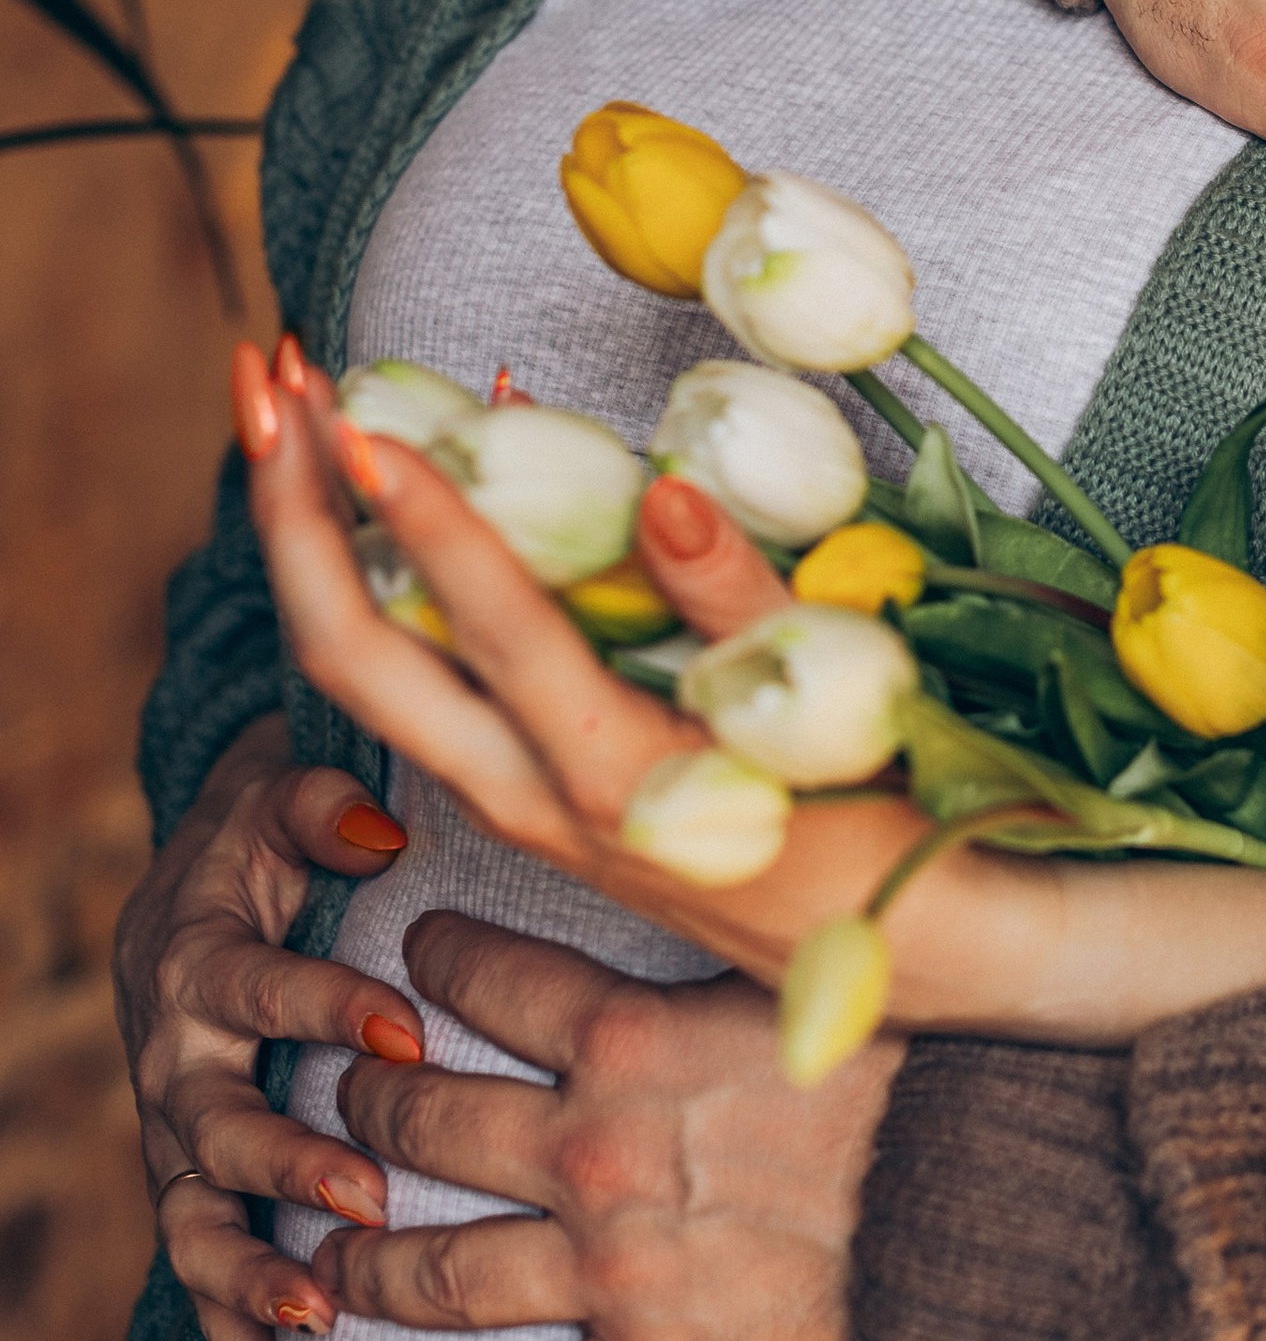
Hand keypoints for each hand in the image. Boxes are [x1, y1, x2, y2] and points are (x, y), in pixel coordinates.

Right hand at [112, 687, 423, 1340]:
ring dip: (254, 1282)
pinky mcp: (194, 1198)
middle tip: (372, 1200)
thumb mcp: (284, 800)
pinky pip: (205, 1293)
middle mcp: (173, 1064)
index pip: (255, 989)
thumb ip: (324, 807)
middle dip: (290, 1166)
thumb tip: (380, 832)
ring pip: (197, 1229)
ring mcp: (175, 1144)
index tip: (404, 1028)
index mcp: (196, 964)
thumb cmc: (266, 842)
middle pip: (216, 1128)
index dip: (324, 1006)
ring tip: (322, 1323)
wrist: (198, 886)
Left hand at [249, 371, 930, 990]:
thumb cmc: (892, 836)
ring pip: (370, 662)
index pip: (488, 628)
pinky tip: (423, 467)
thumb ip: (745, 610)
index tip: (369, 417)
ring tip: (300, 402)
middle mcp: (530, 793)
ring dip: (318, 531)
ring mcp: (518, 792)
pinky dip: (393, 559)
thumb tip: (661, 493)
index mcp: (609, 777)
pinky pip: (426, 665)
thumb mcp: (837, 726)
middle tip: (272, 377)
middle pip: (353, 655)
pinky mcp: (533, 781)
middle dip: (292, 510)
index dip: (425, 514)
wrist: (918, 962)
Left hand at [314, 910, 900, 1340]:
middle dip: (364, 1106)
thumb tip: (698, 878)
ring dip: (366, 1265)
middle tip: (339, 1101)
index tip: (409, 951)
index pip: (486, 979)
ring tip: (328, 1258)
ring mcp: (606, 1270)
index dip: (433, 959)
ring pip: (438, 1271)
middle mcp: (591, 1151)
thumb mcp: (808, 977)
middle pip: (426, 1122)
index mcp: (629, 1039)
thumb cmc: (915, 1076)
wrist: (978, 1216)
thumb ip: (722, 949)